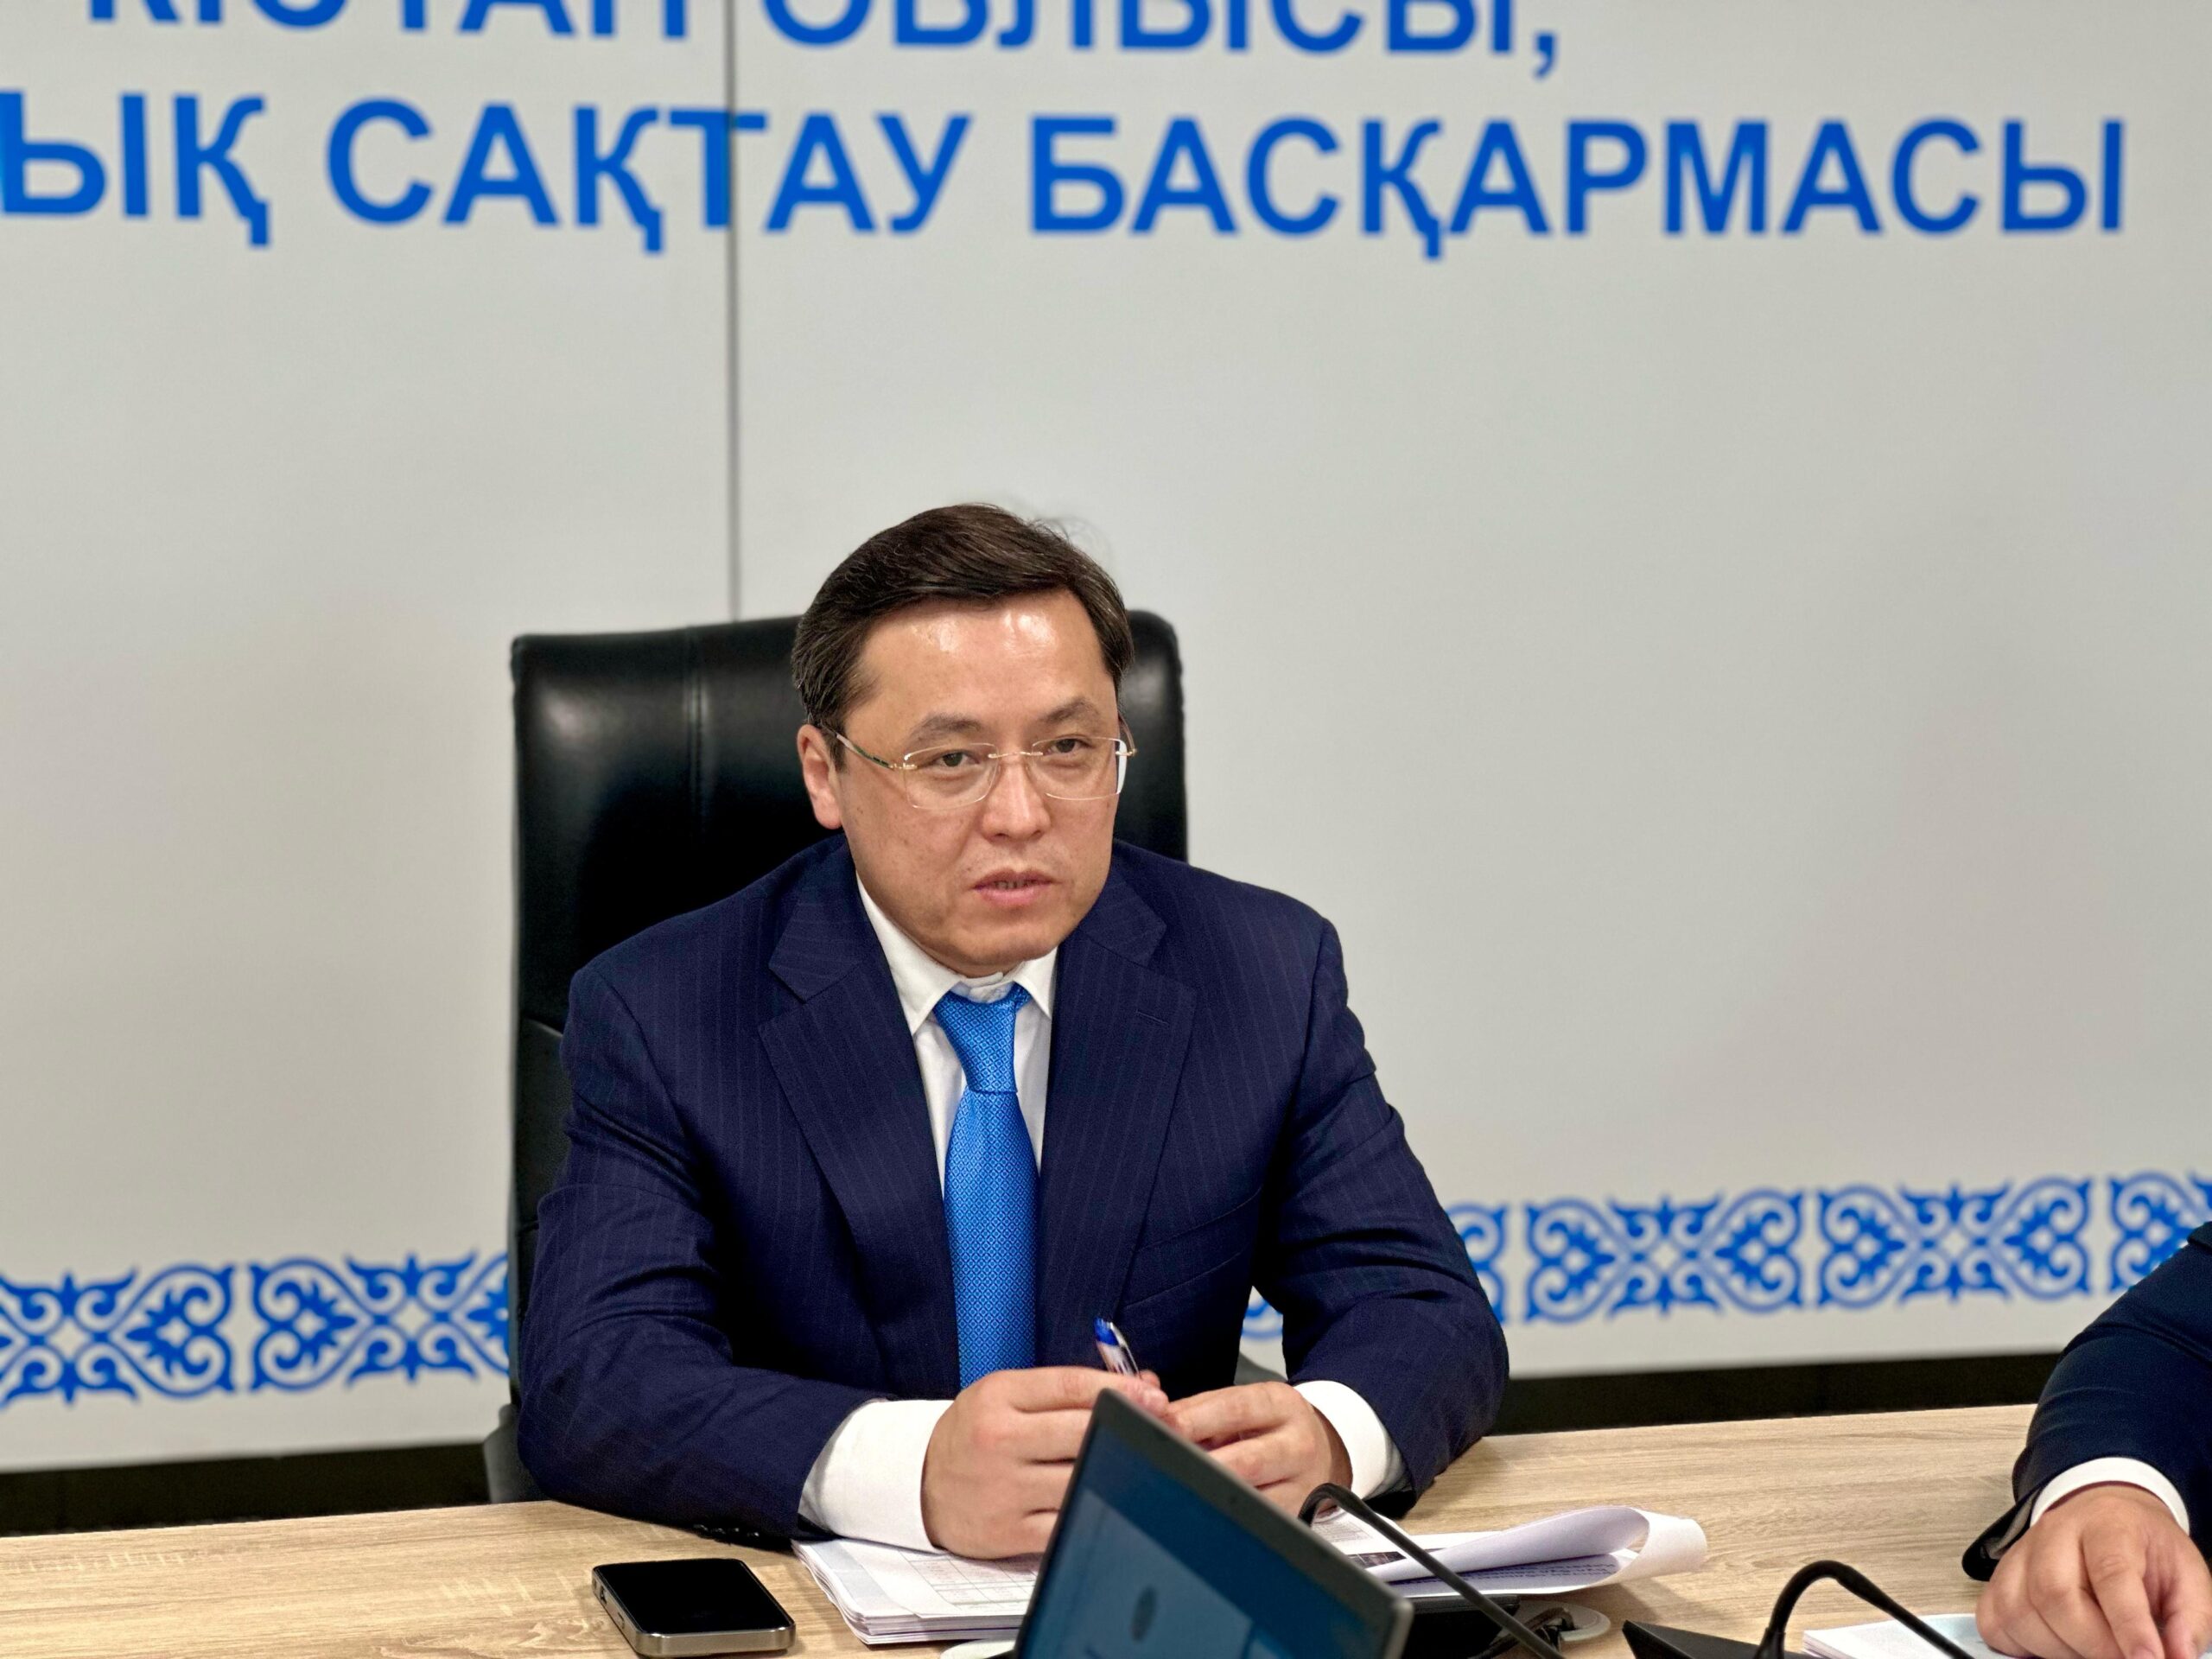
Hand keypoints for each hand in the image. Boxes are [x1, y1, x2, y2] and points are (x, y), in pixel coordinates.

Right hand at [921, 1367, 1166, 1557]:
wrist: (919, 1484)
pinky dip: (1098, 1508)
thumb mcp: (1006, 1395)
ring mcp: (1004, 1491)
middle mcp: (999, 1441)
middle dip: (1132, 1428)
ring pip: (1081, 1477)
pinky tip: (1121, 1498)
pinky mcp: (1010, 1533)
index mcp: (998, 1398)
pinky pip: (1069, 1521)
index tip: (1155, 1395)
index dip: (1120, 1390)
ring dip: (1123, 1469)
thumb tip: (1140, 1385)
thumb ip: (1067, 1389)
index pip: (1069, 1386)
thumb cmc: (975, 1433)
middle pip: (1082, 1432)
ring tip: (1152, 1462)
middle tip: (1167, 1428)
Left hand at [1162, 1380, 1351, 1514]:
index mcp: (1280, 1405)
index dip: (1193, 1420)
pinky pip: (1255, 1523)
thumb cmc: (1269, 1427)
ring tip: (1176, 1494)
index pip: (1233, 1409)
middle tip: (1162, 1468)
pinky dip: (1225, 1519)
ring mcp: (1301, 1486)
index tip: (1160, 1428)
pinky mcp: (1296, 1518)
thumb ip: (1198, 1409)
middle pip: (1245, 1461)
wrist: (1320, 1452)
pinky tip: (1201, 1516)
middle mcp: (1297, 1444)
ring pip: (1251, 1498)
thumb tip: (1154, 1416)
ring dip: (1210, 1497)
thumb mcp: (1243, 1405)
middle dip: (1199, 1466)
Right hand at [1978, 1484, 2211, 1658]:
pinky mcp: (2000, 1577)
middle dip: (2092, 1644)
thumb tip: (2178, 1656)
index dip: (2128, 1624)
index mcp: (2109, 1526)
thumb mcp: (2187, 1576)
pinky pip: (1993, 1619)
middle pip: (2054, 1594)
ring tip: (2091, 1652)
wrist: (2106, 1516)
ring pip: (2020, 1611)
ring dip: (2059, 1650)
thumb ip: (2190, 1619)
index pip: (2111, 1573)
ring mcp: (2021, 1553)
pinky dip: (2018, 1645)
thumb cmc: (2144, 1549)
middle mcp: (2056, 1533)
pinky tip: (2051, 1646)